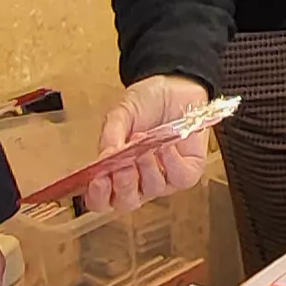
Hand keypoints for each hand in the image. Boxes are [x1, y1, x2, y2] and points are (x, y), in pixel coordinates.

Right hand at [83, 75, 216, 215]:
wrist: (175, 84)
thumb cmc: (146, 102)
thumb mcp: (121, 114)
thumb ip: (111, 135)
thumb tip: (105, 157)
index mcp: (115, 170)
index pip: (101, 199)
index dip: (97, 196)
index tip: (97, 180)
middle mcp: (139, 180)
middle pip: (127, 202)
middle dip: (123, 186)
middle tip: (123, 164)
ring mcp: (164, 178)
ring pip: (153, 189)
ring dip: (146, 167)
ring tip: (144, 143)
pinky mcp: (188, 171)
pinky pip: (180, 178)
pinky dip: (171, 163)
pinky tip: (165, 146)